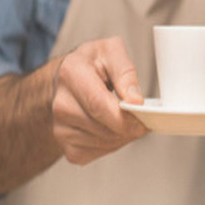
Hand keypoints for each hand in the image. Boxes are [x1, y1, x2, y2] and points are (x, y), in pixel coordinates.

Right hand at [51, 36, 147, 164]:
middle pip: (104, 128)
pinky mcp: (65, 146)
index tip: (144, 116)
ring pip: (104, 143)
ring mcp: (60, 127)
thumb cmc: (91, 64)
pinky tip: (110, 127)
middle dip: (129, 126)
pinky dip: (111, 144)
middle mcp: (61, 103)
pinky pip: (97, 153)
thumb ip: (125, 72)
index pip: (99, 105)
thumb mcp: (111, 51)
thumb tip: (135, 100)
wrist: (66, 81)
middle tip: (140, 116)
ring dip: (123, 135)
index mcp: (71, 73)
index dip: (125, 116)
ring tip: (123, 118)